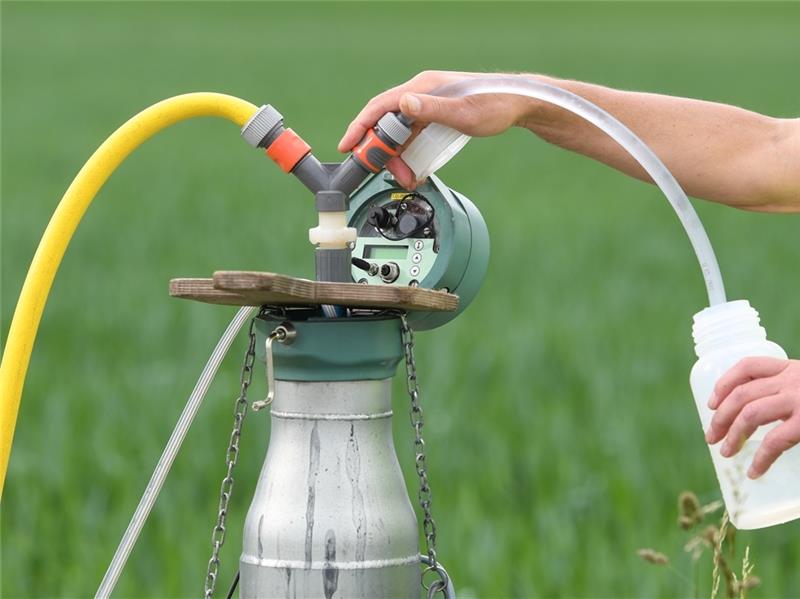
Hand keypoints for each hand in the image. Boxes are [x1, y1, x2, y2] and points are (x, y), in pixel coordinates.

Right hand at [337, 70, 535, 188]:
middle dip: (381, 151)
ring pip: (398, 134)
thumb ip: (432, 109)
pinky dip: (409, 154)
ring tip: (407, 178)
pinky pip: (411, 137)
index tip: (347, 146)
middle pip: (385, 124)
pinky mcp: (433, 117)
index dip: (360, 126)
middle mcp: (420, 95)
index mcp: (422, 88)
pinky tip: (414, 170)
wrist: (517, 104)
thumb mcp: (462, 112)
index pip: (380, 107)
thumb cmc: (494, 105)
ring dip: (397, 158)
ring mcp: (426, 106)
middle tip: (386, 174)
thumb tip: (404, 103)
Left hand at [705, 357, 799, 477]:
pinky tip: (754, 471)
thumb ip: (791, 396)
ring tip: (726, 454)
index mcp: (794, 368)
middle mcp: (794, 379)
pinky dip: (761, 458)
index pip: (748, 366)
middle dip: (721, 416)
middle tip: (711, 437)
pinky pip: (776, 440)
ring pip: (751, 413)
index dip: (724, 383)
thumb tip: (757, 416)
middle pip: (742, 393)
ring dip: (733, 435)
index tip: (711, 401)